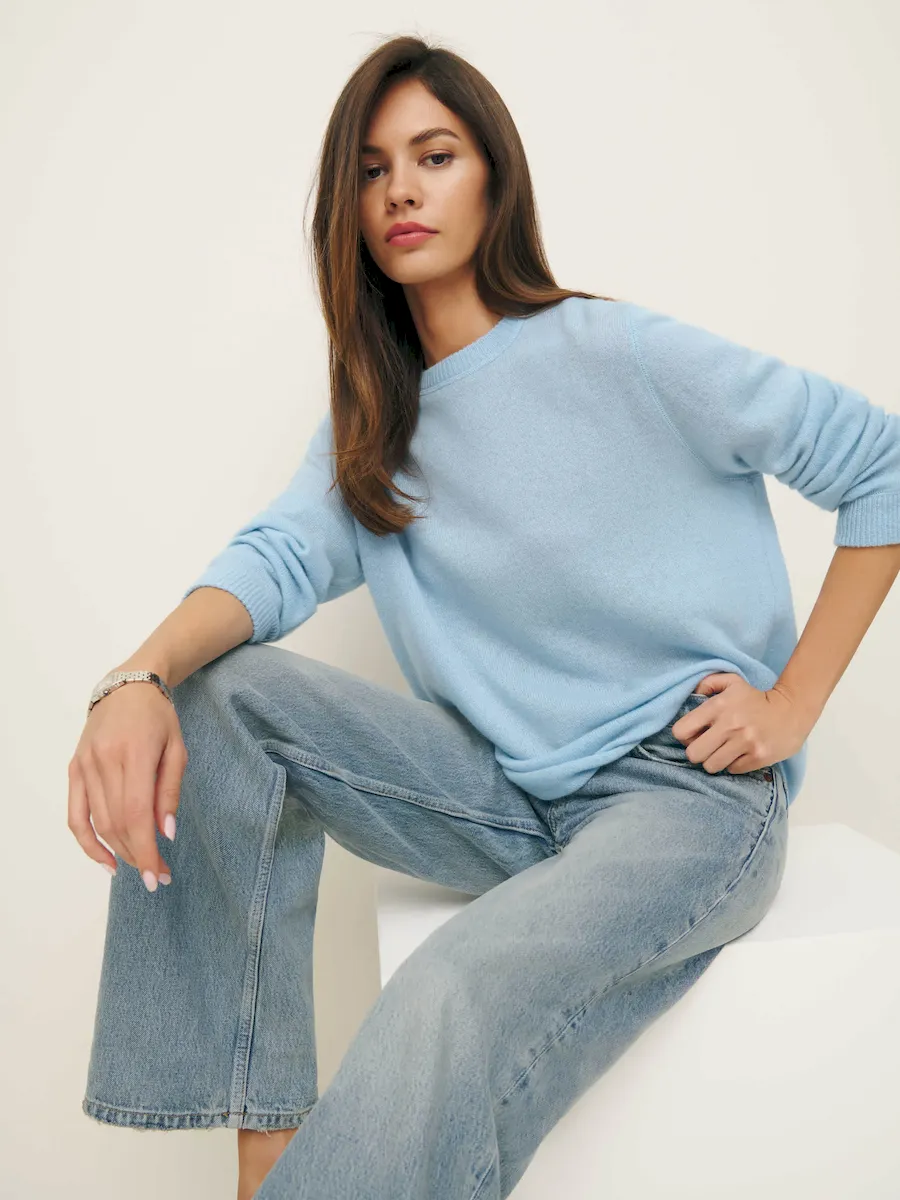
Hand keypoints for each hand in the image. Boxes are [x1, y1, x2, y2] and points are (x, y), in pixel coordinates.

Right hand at [67, 681, 186, 888]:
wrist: (128, 687)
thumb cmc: (159, 718)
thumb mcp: (177, 749)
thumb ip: (170, 791)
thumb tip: (165, 834)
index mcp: (133, 754)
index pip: (136, 814)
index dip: (145, 850)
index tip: (158, 875)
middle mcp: (103, 761)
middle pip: (116, 824)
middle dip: (138, 856)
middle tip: (158, 874)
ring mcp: (84, 766)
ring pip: (98, 823)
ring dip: (119, 852)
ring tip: (140, 865)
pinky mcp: (74, 769)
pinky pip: (76, 815)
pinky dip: (88, 842)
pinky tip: (106, 860)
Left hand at [670, 673, 812, 775]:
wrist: (792, 709)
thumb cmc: (756, 698)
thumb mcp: (732, 682)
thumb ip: (708, 683)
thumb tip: (692, 694)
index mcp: (718, 706)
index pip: (681, 731)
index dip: (684, 735)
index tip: (694, 734)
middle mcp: (729, 725)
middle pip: (693, 754)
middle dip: (698, 752)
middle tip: (708, 747)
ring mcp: (744, 743)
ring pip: (711, 766)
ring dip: (715, 760)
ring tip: (724, 751)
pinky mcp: (758, 757)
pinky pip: (732, 769)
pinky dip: (734, 764)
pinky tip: (741, 753)